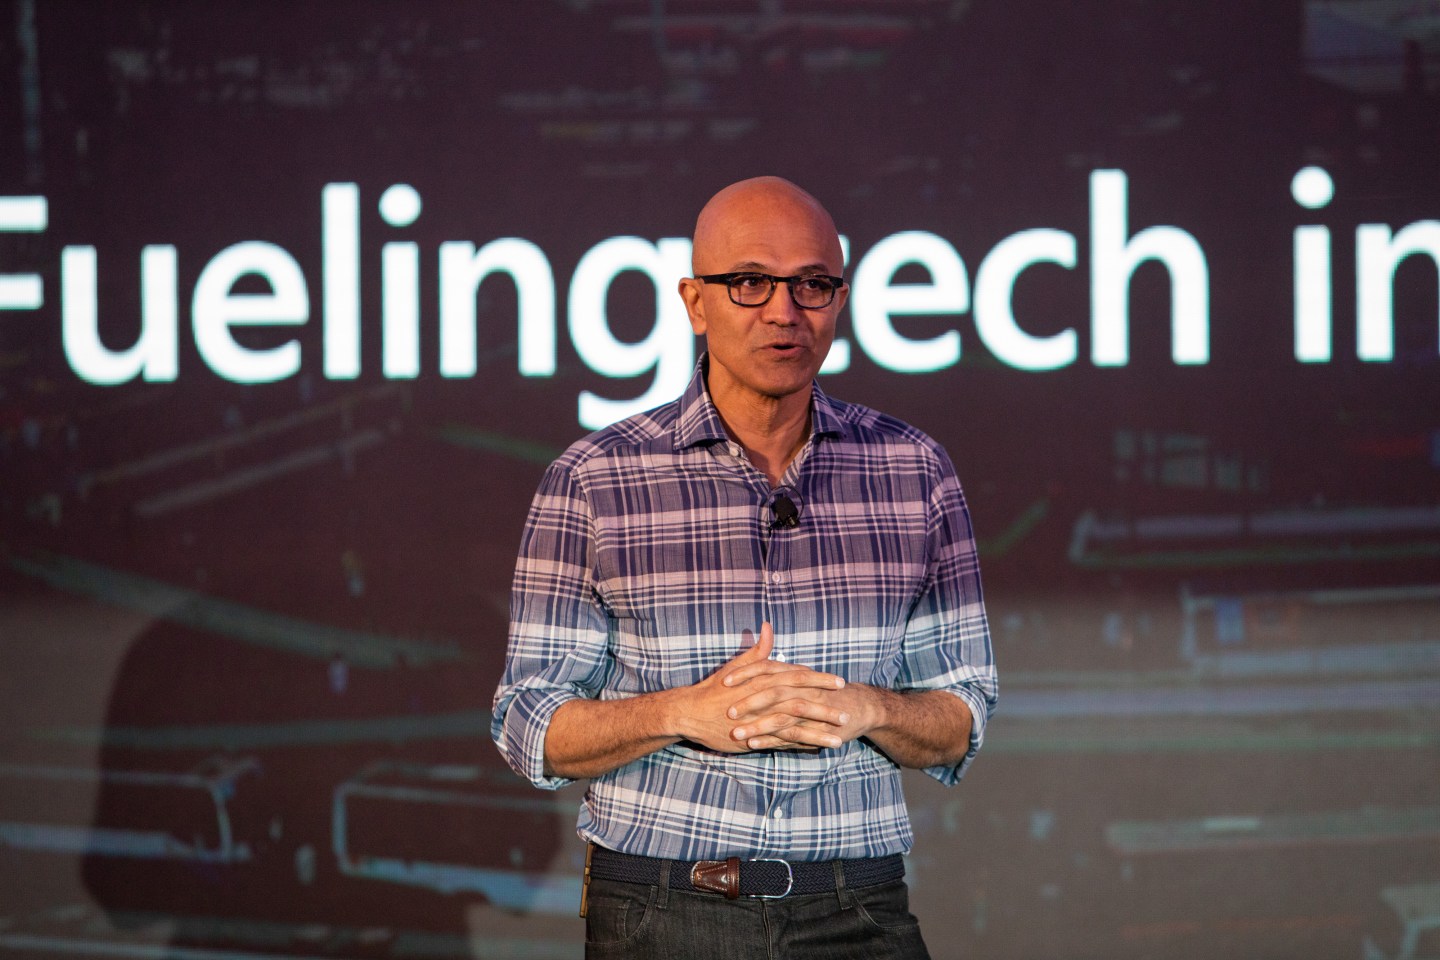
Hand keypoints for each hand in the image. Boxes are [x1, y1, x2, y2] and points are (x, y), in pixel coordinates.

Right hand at [664, 623, 847, 753]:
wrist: (690, 712)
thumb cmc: (713, 688)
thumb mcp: (736, 666)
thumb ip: (758, 650)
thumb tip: (769, 627)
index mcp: (763, 679)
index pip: (797, 677)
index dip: (820, 680)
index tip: (839, 682)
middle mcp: (764, 698)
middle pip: (802, 702)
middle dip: (826, 707)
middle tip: (847, 711)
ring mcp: (760, 720)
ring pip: (795, 726)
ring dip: (819, 732)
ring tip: (840, 738)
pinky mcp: (754, 738)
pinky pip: (782, 743)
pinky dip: (800, 747)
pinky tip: (818, 750)